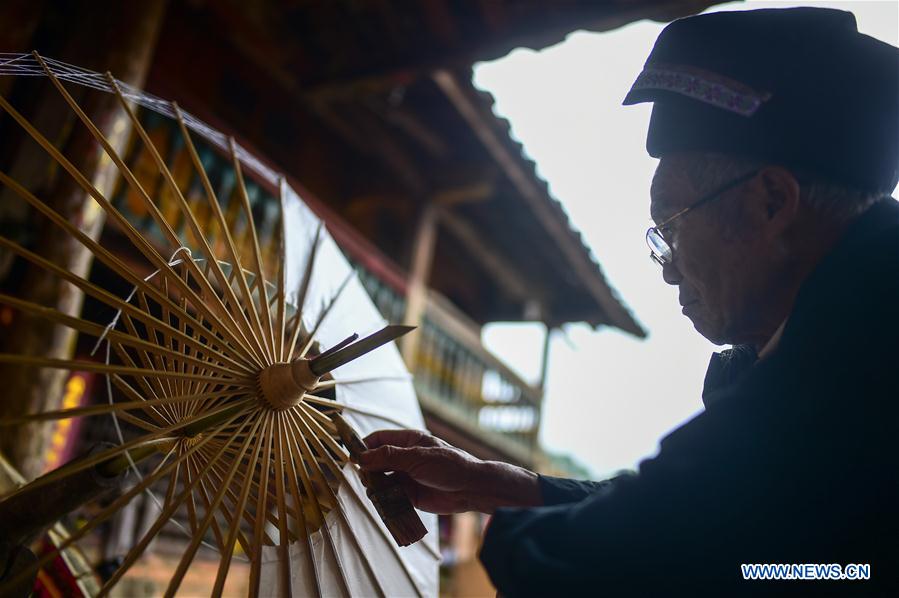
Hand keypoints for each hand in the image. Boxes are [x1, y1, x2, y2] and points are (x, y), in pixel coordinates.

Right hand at [358, 429, 541, 514]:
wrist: (470, 489)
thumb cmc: (448, 465)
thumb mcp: (416, 458)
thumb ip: (388, 457)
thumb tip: (362, 456)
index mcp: (408, 442)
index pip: (378, 439)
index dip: (364, 446)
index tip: (351, 457)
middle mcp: (405, 458)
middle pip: (377, 462)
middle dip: (368, 470)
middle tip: (365, 478)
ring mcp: (406, 477)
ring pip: (382, 481)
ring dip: (375, 486)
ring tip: (374, 491)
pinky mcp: (409, 495)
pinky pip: (390, 497)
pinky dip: (384, 499)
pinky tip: (382, 502)